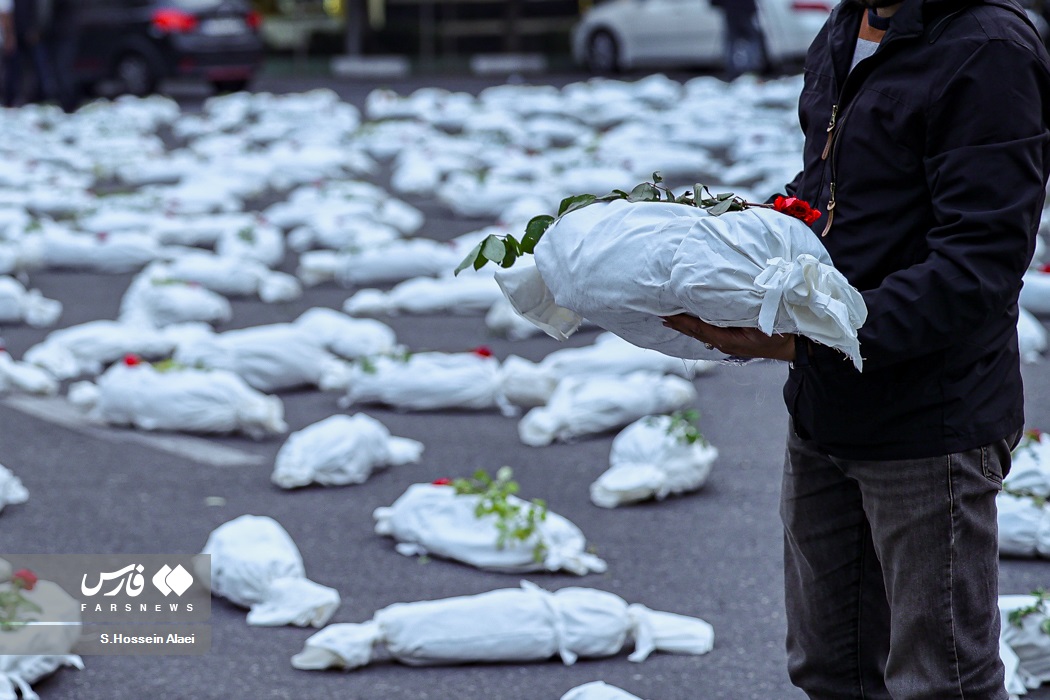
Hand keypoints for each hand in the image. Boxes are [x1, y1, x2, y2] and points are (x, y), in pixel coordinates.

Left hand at [660, 313, 795, 361]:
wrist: (792, 346)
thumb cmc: (777, 333)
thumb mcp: (757, 322)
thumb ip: (737, 315)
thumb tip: (718, 305)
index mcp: (725, 339)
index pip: (697, 328)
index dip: (681, 321)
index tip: (666, 314)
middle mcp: (722, 343)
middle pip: (694, 332)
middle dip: (678, 324)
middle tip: (660, 315)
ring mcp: (726, 343)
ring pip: (700, 333)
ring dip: (685, 325)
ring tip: (670, 319)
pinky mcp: (731, 340)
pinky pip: (709, 332)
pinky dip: (697, 326)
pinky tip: (693, 323)